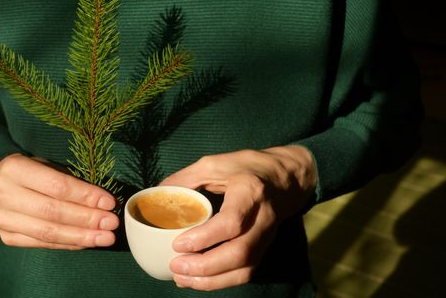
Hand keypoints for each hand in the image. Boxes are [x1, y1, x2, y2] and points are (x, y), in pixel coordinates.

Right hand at [0, 154, 118, 249]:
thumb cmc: (33, 170)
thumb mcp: (47, 164)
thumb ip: (69, 181)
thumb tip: (102, 202)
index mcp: (15, 169)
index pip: (57, 186)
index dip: (85, 196)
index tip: (109, 203)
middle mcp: (3, 194)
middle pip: (53, 212)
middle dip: (86, 219)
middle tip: (111, 223)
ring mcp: (1, 219)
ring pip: (47, 232)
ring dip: (81, 236)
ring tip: (105, 238)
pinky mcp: (6, 236)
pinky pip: (42, 244)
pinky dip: (68, 244)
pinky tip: (87, 242)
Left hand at [161, 146, 315, 290]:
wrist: (287, 178)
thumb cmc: (249, 167)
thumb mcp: (216, 163)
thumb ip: (187, 178)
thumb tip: (158, 194)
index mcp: (250, 191)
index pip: (232, 222)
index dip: (204, 238)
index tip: (178, 243)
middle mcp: (262, 218)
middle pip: (239, 253)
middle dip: (205, 266)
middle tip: (176, 266)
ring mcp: (266, 237)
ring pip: (244, 269)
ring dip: (211, 280)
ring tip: (182, 278)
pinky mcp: (264, 248)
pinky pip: (245, 272)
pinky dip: (221, 281)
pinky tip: (198, 279)